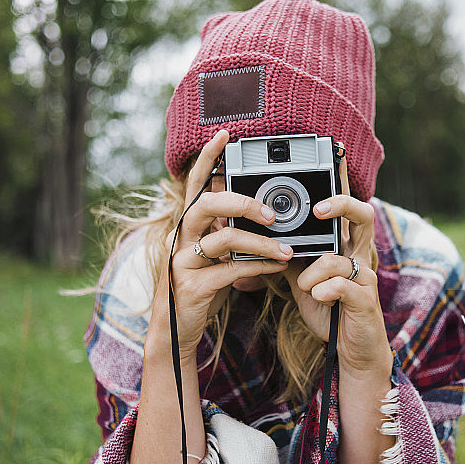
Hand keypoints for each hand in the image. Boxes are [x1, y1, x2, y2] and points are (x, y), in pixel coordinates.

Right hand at [149, 129, 292, 360]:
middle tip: (272, 214)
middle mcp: (181, 237)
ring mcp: (182, 261)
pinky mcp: (192, 286)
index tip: (225, 134)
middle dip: (241, 202)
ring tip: (287, 250)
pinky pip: (230, 270)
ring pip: (223, 239)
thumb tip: (260, 208)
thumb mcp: (215, 254)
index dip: (208, 157)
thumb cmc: (201, 285)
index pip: (196, 183)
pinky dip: (258, 268)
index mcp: (189, 225)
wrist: (177, 329)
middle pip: (205, 204)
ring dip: (260, 243)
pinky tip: (278, 268)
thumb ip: (229, 230)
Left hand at [282, 156, 391, 376]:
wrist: (349, 351)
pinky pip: (343, 285)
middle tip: (317, 209)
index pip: (344, 206)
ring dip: (315, 272)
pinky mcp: (364, 299)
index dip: (341, 181)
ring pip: (343, 256)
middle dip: (341, 205)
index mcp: (343, 244)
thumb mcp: (300, 276)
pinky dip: (323, 291)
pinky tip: (316, 298)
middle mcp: (359, 254)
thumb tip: (249, 236)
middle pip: (364, 214)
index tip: (331, 154)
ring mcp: (364, 276)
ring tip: (304, 286)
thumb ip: (283, 254)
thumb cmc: (327, 307)